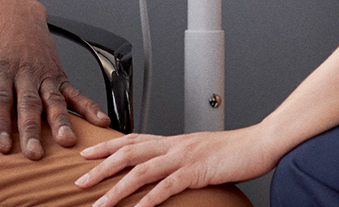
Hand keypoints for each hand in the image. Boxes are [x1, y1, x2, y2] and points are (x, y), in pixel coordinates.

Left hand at [0, 12, 110, 158]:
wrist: (17, 15)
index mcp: (0, 70)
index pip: (0, 100)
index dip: (1, 123)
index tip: (2, 146)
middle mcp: (25, 72)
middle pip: (28, 104)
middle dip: (32, 130)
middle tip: (34, 153)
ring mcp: (45, 74)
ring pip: (54, 100)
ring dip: (61, 122)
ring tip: (67, 142)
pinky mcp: (60, 76)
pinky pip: (76, 93)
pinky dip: (89, 107)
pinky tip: (100, 122)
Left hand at [76, 126, 282, 206]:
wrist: (259, 144)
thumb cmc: (233, 151)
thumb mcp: (199, 153)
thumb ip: (180, 159)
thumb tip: (163, 171)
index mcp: (173, 141)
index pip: (132, 139)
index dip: (107, 146)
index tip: (86, 153)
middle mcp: (174, 145)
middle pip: (129, 152)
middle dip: (101, 167)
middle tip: (80, 180)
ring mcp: (184, 157)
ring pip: (141, 171)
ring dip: (117, 189)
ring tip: (100, 204)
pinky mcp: (197, 171)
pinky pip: (168, 186)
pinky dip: (150, 199)